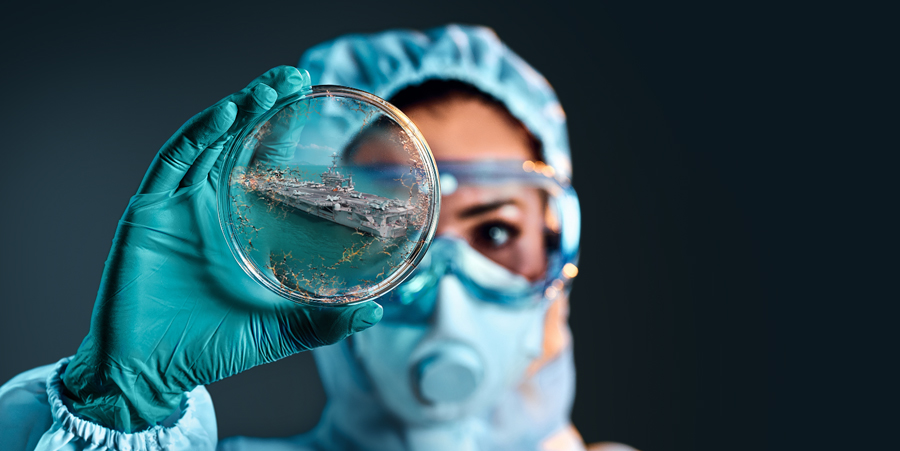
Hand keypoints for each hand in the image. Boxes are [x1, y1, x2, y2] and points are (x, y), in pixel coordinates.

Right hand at [62, 66, 381, 431]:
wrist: (148, 372)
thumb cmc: (208, 349)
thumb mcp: (276, 332)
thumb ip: (322, 322)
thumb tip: (375, 313)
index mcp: (235, 227)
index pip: (260, 167)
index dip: (281, 134)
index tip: (311, 107)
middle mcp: (206, 208)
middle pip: (235, 142)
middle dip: (262, 106)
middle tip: (295, 79)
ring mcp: (177, 206)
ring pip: (207, 143)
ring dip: (237, 111)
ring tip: (268, 88)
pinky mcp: (149, 212)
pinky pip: (173, 163)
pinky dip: (199, 136)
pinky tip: (227, 114)